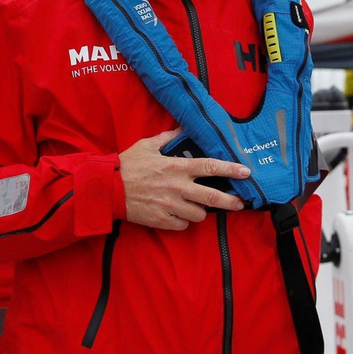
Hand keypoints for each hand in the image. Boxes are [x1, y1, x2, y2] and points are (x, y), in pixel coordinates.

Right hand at [118, 129, 248, 230]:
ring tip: (195, 207)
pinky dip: (183, 221)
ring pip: (198, 215)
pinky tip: (178, 215)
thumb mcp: (147, 145)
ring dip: (200, 212)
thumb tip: (182, 127)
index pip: (209, 167)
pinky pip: (182, 225)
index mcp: (176, 167)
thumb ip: (167, 137)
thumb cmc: (127, 164)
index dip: (230, 170)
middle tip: (241, 204)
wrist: (106, 188)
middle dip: (230, 202)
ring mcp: (169, 205)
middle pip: (211, 197)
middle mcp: (176, 187)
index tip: (246, 173)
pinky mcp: (161, 220)